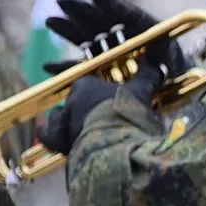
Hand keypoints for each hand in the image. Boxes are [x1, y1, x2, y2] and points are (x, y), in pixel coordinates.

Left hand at [36, 68, 160, 155]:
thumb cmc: (128, 114)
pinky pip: (47, 136)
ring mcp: (63, 121)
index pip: (87, 82)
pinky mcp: (59, 141)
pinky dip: (48, 135)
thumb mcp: (141, 93)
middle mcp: (70, 100)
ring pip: (57, 116)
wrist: (115, 144)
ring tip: (76, 125)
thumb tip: (158, 62)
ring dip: (65, 119)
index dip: (96, 89)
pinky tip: (49, 135)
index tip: (106, 96)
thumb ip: (147, 77)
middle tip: (96, 114)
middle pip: (73, 99)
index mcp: (86, 85)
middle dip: (82, 106)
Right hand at [44, 0, 186, 78]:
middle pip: (98, 20)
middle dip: (80, 10)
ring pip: (87, 38)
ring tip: (51, 21)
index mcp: (141, 26)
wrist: (174, 86)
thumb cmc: (175, 66)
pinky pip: (82, 68)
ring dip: (68, 30)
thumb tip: (155, 47)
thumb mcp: (173, 55)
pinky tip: (49, 66)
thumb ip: (162, 49)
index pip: (123, 10)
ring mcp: (110, 51)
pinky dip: (66, 68)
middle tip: (62, 2)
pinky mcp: (100, 70)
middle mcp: (122, 35)